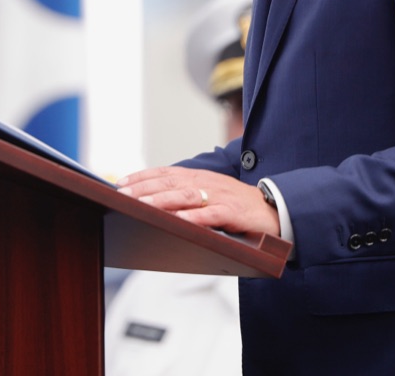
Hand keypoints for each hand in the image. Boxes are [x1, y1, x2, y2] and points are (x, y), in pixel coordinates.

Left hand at [117, 166, 279, 236]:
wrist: (275, 210)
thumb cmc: (238, 205)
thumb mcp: (210, 195)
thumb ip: (187, 196)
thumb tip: (156, 202)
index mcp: (199, 177)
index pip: (164, 172)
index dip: (142, 176)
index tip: (120, 183)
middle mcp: (206, 182)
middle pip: (169, 182)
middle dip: (143, 188)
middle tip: (122, 195)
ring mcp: (219, 196)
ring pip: (185, 195)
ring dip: (161, 200)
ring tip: (141, 205)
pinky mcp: (233, 212)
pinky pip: (211, 215)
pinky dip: (194, 218)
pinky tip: (179, 221)